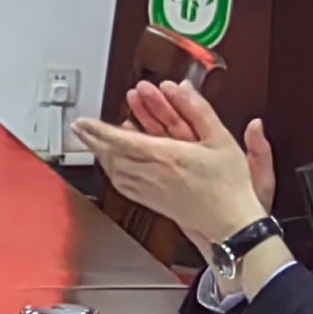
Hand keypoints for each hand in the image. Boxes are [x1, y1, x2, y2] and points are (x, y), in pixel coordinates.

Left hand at [71, 81, 273, 252]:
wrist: (232, 225)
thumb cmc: (229, 186)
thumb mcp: (221, 140)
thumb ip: (200, 111)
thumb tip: (182, 88)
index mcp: (168, 156)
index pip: (122, 140)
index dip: (99, 130)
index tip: (83, 121)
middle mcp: (154, 174)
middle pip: (112, 155)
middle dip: (92, 140)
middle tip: (80, 128)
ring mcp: (151, 190)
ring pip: (115, 171)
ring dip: (101, 156)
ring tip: (92, 144)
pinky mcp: (153, 203)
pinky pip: (124, 186)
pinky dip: (113, 174)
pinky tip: (112, 168)